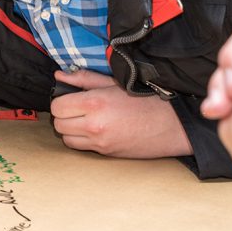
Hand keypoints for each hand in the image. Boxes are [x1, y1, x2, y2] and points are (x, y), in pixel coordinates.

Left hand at [50, 69, 191, 158]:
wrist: (174, 125)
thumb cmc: (146, 100)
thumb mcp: (115, 83)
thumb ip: (84, 79)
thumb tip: (59, 76)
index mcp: (94, 103)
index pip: (57, 107)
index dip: (61, 101)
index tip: (71, 99)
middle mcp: (93, 125)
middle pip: (58, 124)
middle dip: (64, 116)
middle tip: (77, 109)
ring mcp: (99, 142)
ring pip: (66, 139)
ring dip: (70, 130)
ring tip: (85, 121)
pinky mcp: (106, 154)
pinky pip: (80, 148)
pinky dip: (81, 141)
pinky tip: (94, 131)